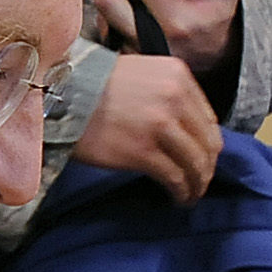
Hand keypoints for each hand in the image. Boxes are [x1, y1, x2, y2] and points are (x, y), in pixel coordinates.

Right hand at [72, 51, 224, 201]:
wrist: (62, 94)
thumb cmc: (95, 84)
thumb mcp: (143, 73)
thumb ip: (169, 94)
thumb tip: (188, 130)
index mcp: (178, 75)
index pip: (209, 120)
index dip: (208, 145)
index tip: (203, 159)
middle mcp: (175, 97)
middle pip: (207, 144)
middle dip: (206, 168)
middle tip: (199, 183)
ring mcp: (160, 125)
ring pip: (195, 164)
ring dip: (197, 184)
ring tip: (190, 195)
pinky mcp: (143, 151)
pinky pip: (175, 178)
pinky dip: (182, 192)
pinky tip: (177, 198)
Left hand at [93, 0, 244, 72]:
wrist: (210, 56)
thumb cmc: (214, 17)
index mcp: (177, 20)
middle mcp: (153, 40)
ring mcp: (136, 53)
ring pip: (102, 16)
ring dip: (116, 0)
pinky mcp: (125, 59)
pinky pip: (105, 32)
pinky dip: (114, 20)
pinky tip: (134, 16)